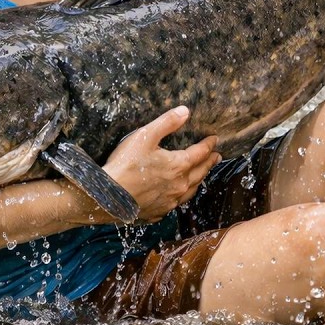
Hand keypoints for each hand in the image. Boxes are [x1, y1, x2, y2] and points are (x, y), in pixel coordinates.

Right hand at [101, 106, 220, 222]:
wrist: (107, 196)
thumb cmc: (125, 164)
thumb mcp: (145, 136)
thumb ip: (167, 123)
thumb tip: (185, 111)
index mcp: (178, 166)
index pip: (200, 153)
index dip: (208, 145)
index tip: (214, 139)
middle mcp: (179, 186)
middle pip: (200, 172)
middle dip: (209, 163)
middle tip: (216, 157)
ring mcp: (169, 202)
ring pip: (191, 190)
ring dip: (199, 180)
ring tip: (202, 175)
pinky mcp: (158, 212)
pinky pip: (175, 204)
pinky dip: (180, 196)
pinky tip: (177, 196)